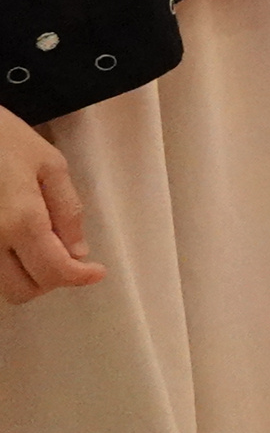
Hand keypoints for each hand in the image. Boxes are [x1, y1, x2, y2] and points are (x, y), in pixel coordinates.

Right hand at [0, 106, 99, 306]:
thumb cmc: (6, 140)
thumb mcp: (50, 165)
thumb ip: (68, 211)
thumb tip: (77, 253)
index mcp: (20, 221)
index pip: (53, 271)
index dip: (80, 277)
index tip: (96, 272)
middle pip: (21, 291)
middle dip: (50, 280)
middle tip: (65, 256)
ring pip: (0, 288)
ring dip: (25, 278)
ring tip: (40, 247)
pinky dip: (4, 269)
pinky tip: (15, 245)